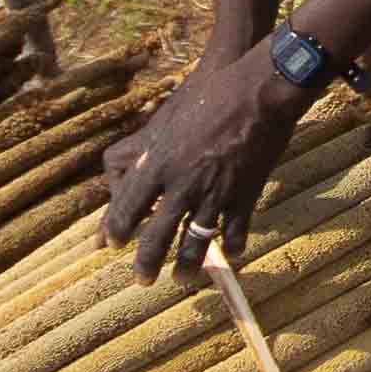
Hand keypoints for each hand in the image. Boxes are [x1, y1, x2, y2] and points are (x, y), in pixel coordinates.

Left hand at [102, 47, 305, 278]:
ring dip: (186, 266)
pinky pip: (234, 230)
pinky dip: (232, 245)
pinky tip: (231, 254)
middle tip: (142, 279)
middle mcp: (182, 184)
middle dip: (147, 262)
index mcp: (158, 163)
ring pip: (195, 242)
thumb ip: (154, 147)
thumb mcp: (172, 118)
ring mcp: (214, 193)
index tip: (111, 244)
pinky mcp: (244, 195)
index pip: (128, 207)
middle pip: (157, 235)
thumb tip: (137, 163)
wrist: (258, 92)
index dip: (117, 229)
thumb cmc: (212, 94)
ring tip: (181, 279)